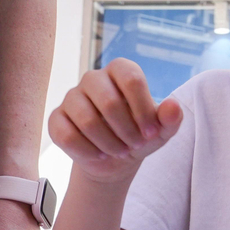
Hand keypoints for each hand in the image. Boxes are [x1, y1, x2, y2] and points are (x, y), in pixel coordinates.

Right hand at [47, 58, 183, 183]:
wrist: (115, 158)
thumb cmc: (140, 135)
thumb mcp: (161, 131)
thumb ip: (171, 118)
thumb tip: (173, 107)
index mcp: (120, 70)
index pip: (132, 79)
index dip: (143, 109)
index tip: (151, 133)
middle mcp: (93, 78)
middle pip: (109, 101)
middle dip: (126, 130)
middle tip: (135, 145)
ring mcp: (72, 97)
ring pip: (86, 120)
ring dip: (108, 143)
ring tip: (119, 151)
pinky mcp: (57, 118)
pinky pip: (66, 135)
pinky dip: (87, 152)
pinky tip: (98, 155)